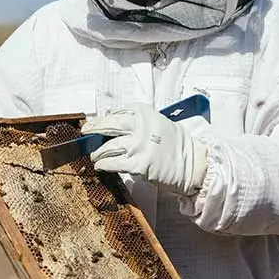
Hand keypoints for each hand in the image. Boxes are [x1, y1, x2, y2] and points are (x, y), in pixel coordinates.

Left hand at [81, 102, 207, 196]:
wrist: (192, 164)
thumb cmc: (177, 146)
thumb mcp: (159, 123)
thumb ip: (139, 123)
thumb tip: (115, 126)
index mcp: (145, 113)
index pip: (117, 113)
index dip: (105, 119)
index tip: (98, 122)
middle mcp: (140, 127)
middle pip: (107, 125)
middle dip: (93, 129)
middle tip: (86, 132)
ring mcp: (137, 146)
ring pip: (107, 147)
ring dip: (97, 152)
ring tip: (95, 155)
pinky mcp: (137, 164)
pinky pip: (112, 163)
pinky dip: (103, 165)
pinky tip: (101, 165)